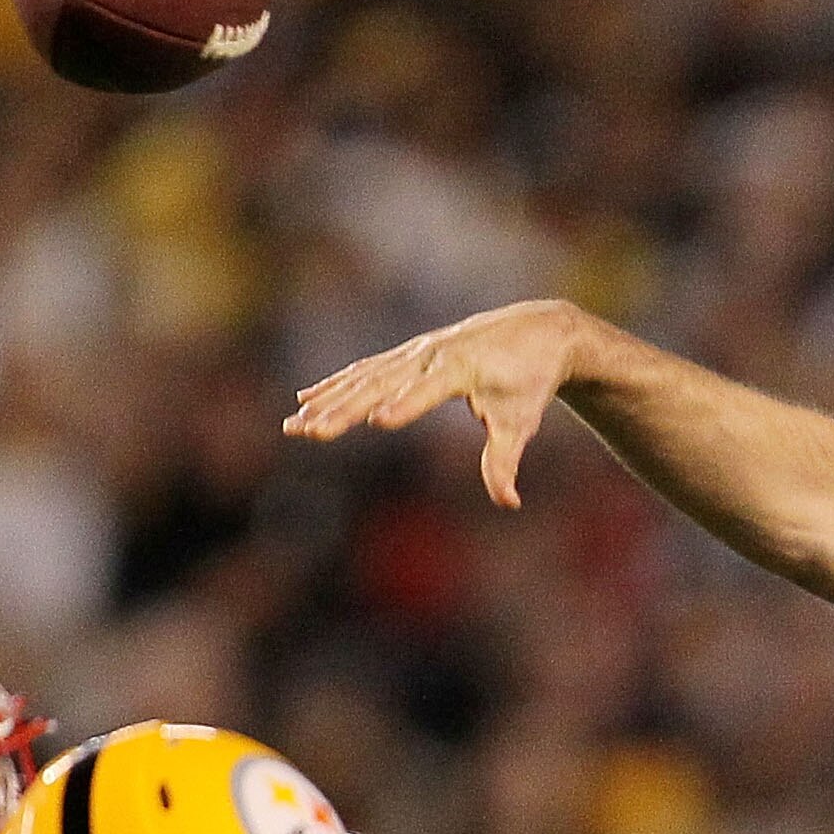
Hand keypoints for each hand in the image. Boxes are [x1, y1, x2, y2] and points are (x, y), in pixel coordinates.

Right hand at [284, 300, 584, 508]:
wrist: (539, 331)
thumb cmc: (530, 381)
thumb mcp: (521, 421)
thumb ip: (505, 461)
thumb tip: (508, 502)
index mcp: (461, 367)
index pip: (426, 389)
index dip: (404, 405)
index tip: (378, 422)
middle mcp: (431, 354)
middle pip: (379, 384)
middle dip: (342, 410)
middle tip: (309, 432)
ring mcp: (416, 351)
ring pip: (363, 377)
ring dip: (326, 400)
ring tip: (294, 424)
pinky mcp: (409, 353)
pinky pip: (365, 369)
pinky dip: (335, 383)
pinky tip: (306, 399)